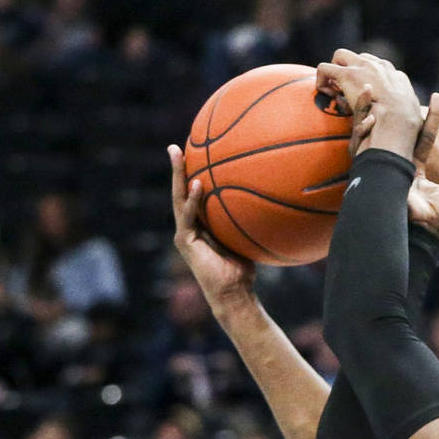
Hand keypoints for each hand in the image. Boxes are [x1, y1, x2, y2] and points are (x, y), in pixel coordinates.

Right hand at [168, 145, 255, 320]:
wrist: (234, 291)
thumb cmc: (244, 268)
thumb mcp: (245, 237)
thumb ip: (245, 220)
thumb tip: (264, 201)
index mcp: (200, 224)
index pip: (193, 194)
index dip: (192, 174)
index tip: (193, 152)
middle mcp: (188, 226)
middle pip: (180, 191)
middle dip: (177, 168)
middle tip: (174, 146)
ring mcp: (184, 233)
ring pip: (178, 199)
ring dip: (177, 176)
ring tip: (177, 154)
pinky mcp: (184, 242)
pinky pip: (188, 216)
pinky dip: (193, 201)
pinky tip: (197, 184)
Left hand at [317, 49, 421, 160]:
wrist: (398, 130)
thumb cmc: (409, 137)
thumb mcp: (422, 126)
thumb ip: (426, 118)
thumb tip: (434, 103)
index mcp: (400, 81)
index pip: (381, 69)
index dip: (368, 81)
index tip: (363, 96)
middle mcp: (383, 69)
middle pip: (362, 58)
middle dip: (351, 71)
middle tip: (344, 92)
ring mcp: (365, 69)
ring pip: (341, 56)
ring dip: (334, 72)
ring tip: (332, 91)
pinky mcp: (348, 75)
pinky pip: (325, 68)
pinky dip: (320, 79)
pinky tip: (324, 93)